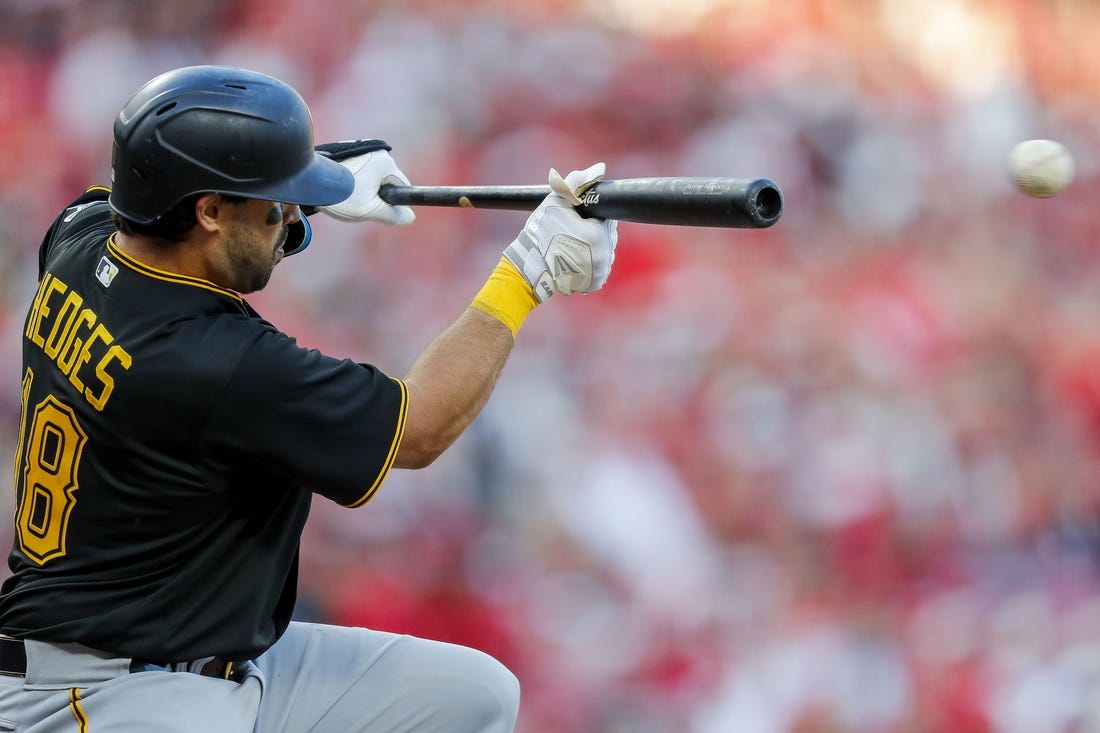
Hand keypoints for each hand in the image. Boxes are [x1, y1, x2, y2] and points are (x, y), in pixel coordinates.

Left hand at [314, 140, 414, 225]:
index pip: (401, 185)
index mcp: (385, 163)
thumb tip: (409, 217)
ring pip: (371, 176)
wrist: (308, 179)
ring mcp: (360, 149)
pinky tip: (339, 188)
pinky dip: (352, 180)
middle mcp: (375, 151)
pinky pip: (358, 169)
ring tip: (346, 196)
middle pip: (385, 180)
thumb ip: (392, 215)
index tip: (382, 210)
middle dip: (376, 194)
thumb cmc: (340, 195)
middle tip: (359, 204)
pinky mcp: (347, 150)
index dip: (394, 201)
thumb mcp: (369, 210)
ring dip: (363, 188)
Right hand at [503, 163, 617, 301]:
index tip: (578, 217)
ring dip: (594, 244)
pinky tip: (576, 256)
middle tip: (573, 230)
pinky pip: (600, 265)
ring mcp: (601, 271)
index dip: (592, 214)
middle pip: (608, 233)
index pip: (607, 216)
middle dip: (595, 229)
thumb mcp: (556, 201)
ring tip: (573, 244)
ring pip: (605, 249)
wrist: (529, 266)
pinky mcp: (596, 282)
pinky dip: (591, 260)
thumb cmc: (540, 232)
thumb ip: (577, 182)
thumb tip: (600, 168)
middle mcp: (604, 255)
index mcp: (598, 234)